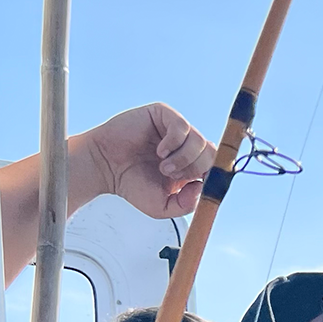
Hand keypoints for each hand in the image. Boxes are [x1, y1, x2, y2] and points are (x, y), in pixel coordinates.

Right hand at [76, 103, 214, 218]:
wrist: (105, 169)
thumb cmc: (132, 185)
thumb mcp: (163, 207)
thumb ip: (187, 204)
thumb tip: (203, 186)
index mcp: (190, 165)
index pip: (217, 165)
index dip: (213, 175)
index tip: (196, 184)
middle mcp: (186, 145)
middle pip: (212, 152)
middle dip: (195, 168)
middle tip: (171, 176)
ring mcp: (175, 129)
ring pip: (200, 140)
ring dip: (184, 158)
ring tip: (164, 167)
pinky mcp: (163, 115)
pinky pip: (182, 126)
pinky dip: (174, 142)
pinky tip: (160, 151)